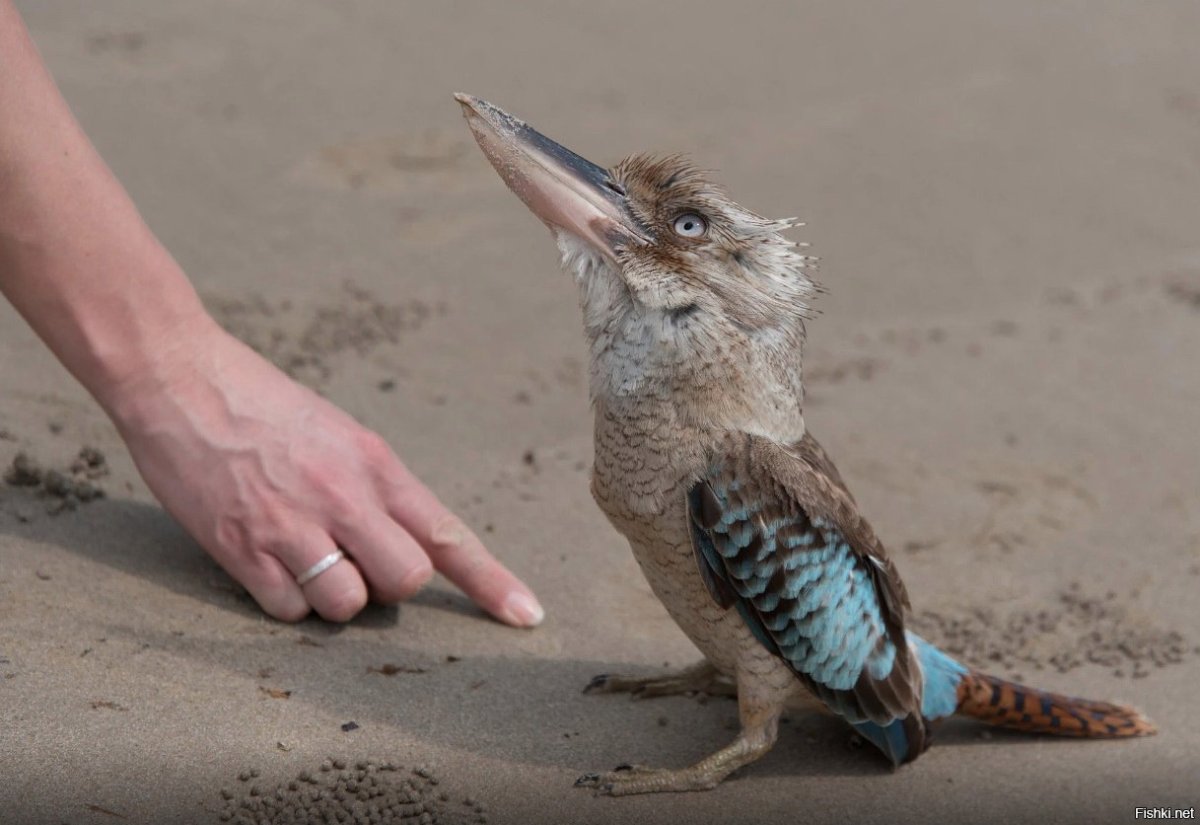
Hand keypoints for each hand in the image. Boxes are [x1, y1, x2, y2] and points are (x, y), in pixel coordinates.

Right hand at [106, 320, 542, 625]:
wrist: (180, 379)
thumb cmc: (265, 404)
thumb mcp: (342, 433)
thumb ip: (379, 487)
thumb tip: (408, 540)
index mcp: (376, 464)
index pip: (448, 533)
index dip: (492, 582)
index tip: (527, 618)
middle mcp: (344, 497)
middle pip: (406, 581)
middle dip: (389, 584)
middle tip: (357, 558)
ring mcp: (293, 526)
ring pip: (348, 605)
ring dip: (334, 596)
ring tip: (306, 556)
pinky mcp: (242, 549)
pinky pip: (289, 610)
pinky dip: (287, 600)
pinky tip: (269, 562)